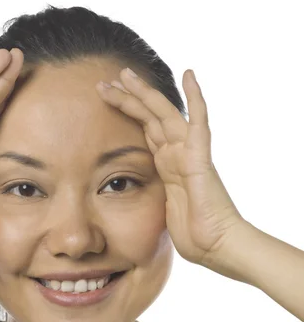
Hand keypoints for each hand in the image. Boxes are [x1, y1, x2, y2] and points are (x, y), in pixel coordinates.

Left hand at [95, 68, 244, 267]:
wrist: (216, 247)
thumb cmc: (194, 235)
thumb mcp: (161, 210)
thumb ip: (152, 197)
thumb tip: (133, 202)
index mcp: (167, 166)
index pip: (144, 130)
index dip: (127, 113)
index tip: (106, 98)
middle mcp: (177, 154)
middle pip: (150, 117)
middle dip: (127, 98)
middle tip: (106, 80)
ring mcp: (189, 153)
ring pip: (164, 114)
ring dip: (144, 94)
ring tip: (124, 75)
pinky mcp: (201, 158)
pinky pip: (199, 122)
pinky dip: (195, 98)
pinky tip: (189, 74)